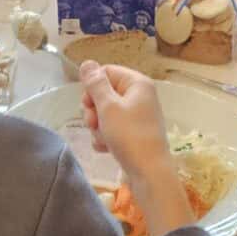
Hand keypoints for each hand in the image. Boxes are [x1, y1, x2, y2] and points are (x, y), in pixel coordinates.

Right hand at [80, 62, 194, 235]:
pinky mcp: (134, 134)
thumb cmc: (129, 135)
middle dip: (94, 110)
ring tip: (103, 139)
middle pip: (104, 94)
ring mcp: (137, 116)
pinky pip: (112, 128)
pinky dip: (106, 137)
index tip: (87, 103)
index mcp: (137, 83)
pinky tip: (106, 148)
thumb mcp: (108, 107)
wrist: (149, 173)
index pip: (106, 72)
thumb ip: (96, 84)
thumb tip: (87, 63)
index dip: (92, 87)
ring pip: (105, 113)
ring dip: (98, 126)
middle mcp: (139, 96)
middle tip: (94, 123)